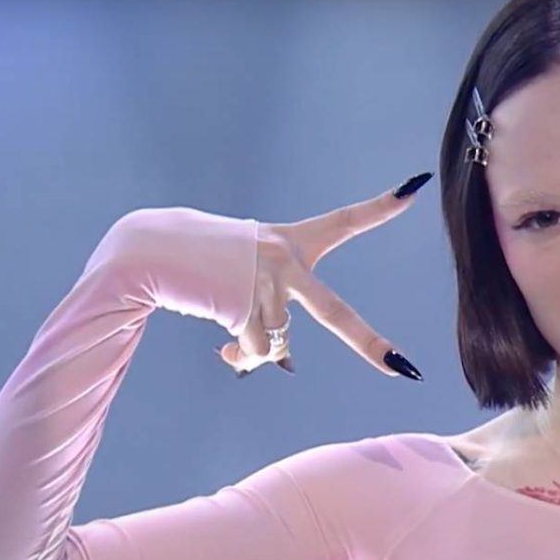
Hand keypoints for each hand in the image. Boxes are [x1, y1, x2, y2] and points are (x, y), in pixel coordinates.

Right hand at [216, 172, 432, 379]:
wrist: (145, 250)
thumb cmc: (197, 260)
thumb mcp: (244, 269)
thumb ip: (272, 303)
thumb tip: (279, 359)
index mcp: (290, 240)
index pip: (344, 221)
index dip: (380, 206)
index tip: (414, 188)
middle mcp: (284, 259)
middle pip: (335, 315)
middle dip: (371, 346)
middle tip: (405, 371)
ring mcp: (264, 283)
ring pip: (276, 345)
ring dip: (255, 350)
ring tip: (231, 337)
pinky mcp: (241, 305)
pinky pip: (255, 351)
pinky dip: (241, 355)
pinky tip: (222, 345)